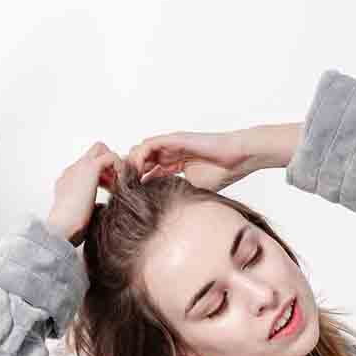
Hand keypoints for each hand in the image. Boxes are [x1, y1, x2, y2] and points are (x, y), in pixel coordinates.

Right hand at [46, 142, 123, 245]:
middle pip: (93, 152)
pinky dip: (119, 166)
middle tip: (116, 180)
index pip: (86, 168)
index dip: (101, 175)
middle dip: (107, 163)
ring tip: (121, 181)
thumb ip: (89, 207)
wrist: (61, 227)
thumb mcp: (80, 215)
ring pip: (101, 150)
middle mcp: (72, 171)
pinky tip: (122, 181)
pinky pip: (110, 156)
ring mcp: (79, 167)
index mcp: (67, 182)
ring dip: (113, 163)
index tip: (109, 188)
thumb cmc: (69, 229)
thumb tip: (102, 208)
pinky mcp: (90, 168)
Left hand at [126, 128, 257, 191]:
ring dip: (130, 166)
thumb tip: (159, 216)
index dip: (134, 186)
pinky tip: (135, 171)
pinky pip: (148, 144)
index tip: (125, 201)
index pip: (146, 174)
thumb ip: (174, 195)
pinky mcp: (173, 139)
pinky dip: (139, 156)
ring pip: (140, 152)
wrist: (236, 158)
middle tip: (119, 192)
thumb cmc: (221, 174)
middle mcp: (167, 154)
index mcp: (171, 166)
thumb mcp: (191, 190)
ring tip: (125, 182)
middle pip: (138, 162)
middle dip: (127, 176)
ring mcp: (169, 146)